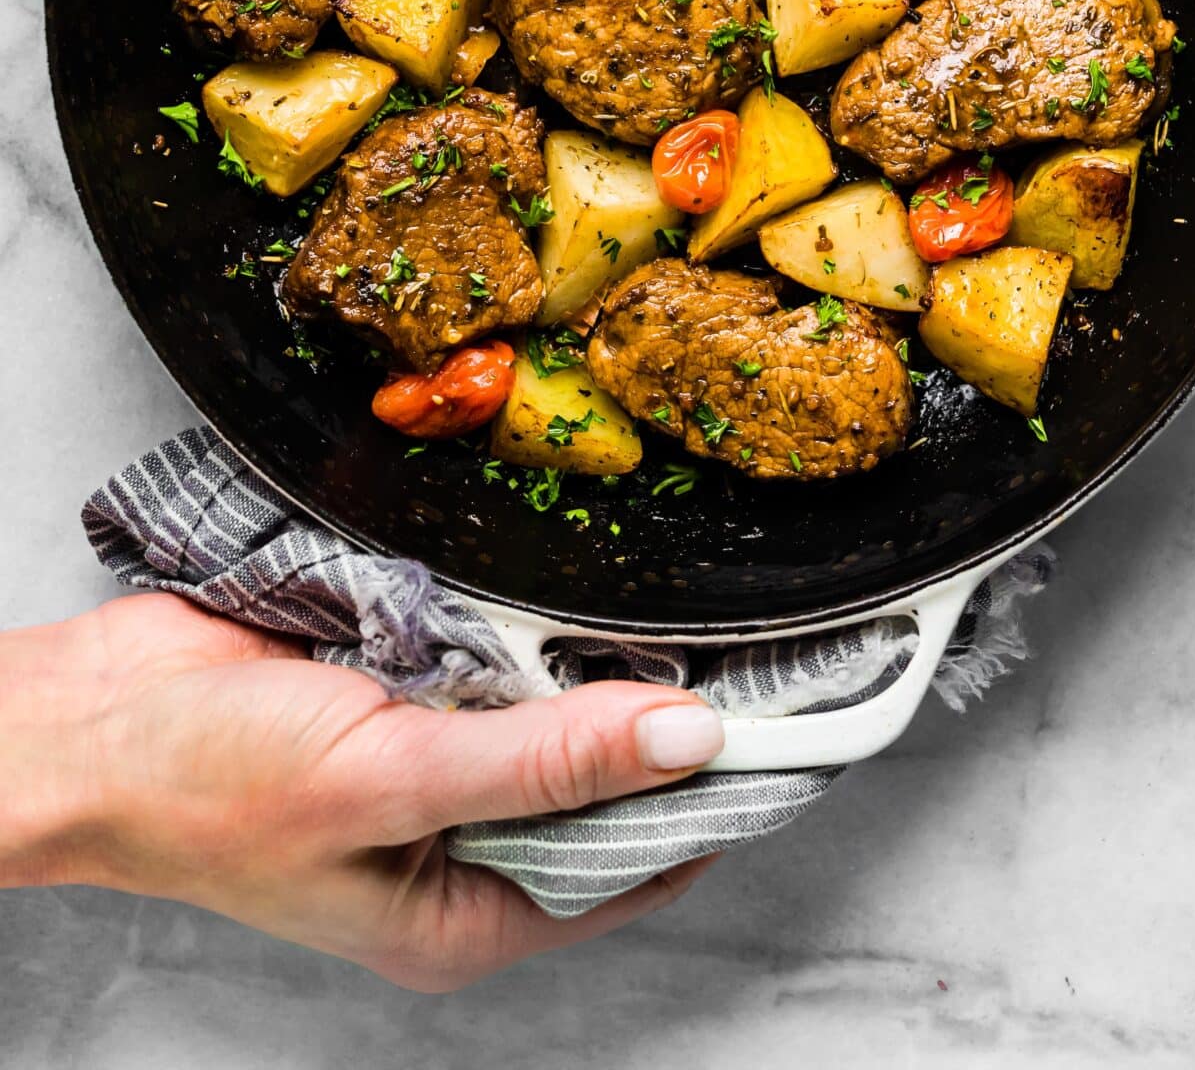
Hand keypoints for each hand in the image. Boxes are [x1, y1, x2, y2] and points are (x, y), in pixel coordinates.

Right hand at [1, 592, 723, 988]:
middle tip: (744, 637)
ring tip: (667, 602)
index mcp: (470, 914)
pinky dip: (529, 623)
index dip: (716, 797)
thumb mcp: (389, 782)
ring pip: (562, 709)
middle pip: (611, 782)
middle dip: (664, 717)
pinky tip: (561, 586)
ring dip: (594, 660)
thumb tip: (686, 737)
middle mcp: (467, 845)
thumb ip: (543, 764)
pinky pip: (502, 655)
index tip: (794, 722)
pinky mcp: (415, 688)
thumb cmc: (206, 786)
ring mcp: (443, 761)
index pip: (641, 863)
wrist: (95, 716)